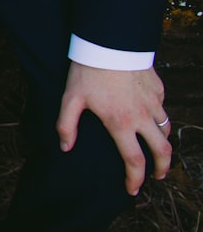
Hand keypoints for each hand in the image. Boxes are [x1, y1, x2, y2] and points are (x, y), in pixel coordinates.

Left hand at [57, 61, 171, 195]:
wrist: (108, 41)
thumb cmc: (86, 70)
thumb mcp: (70, 99)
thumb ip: (66, 126)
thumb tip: (65, 148)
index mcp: (121, 123)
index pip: (134, 161)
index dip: (134, 180)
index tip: (132, 189)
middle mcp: (142, 115)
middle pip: (162, 150)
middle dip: (162, 168)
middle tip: (156, 176)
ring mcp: (153, 101)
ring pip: (166, 128)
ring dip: (162, 142)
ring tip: (155, 148)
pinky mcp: (157, 87)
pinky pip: (162, 107)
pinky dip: (159, 117)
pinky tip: (149, 116)